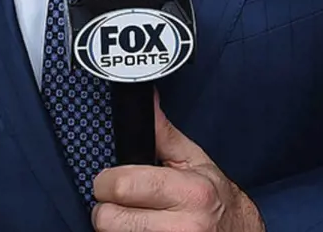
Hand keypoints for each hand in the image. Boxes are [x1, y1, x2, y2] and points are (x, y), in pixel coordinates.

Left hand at [92, 93, 264, 231]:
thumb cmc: (215, 198)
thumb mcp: (195, 162)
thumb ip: (165, 135)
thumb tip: (149, 103)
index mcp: (189, 192)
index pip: (124, 186)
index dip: (107, 182)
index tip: (110, 180)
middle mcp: (182, 226)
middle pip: (109, 219)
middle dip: (107, 209)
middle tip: (120, 204)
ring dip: (115, 229)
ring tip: (134, 220)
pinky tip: (141, 230)